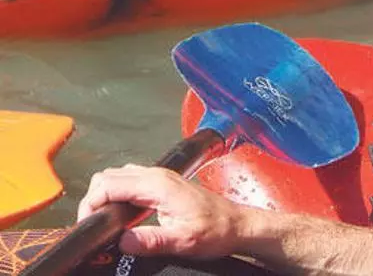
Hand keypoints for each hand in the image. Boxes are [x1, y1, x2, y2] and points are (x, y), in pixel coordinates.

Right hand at [77, 164, 246, 257]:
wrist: (238, 223)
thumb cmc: (216, 230)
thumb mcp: (183, 241)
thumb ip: (152, 241)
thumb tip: (122, 241)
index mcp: (158, 185)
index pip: (108, 184)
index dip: (91, 204)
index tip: (88, 226)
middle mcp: (157, 175)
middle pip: (108, 176)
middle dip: (94, 198)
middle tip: (94, 226)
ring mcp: (160, 176)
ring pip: (118, 176)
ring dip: (105, 195)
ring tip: (105, 221)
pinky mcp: (164, 183)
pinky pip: (130, 181)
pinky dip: (118, 193)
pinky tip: (122, 215)